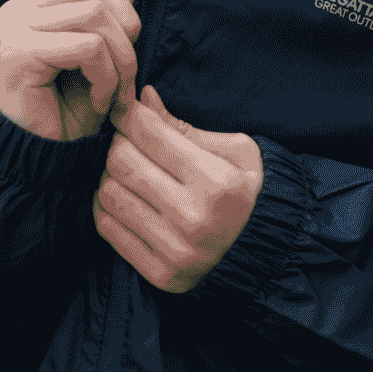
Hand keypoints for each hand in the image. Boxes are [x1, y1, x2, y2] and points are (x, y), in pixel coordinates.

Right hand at [0, 0, 166, 140]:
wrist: (41, 162)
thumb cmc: (71, 115)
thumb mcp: (103, 59)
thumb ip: (113, 17)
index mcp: (40, 5)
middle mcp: (22, 9)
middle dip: (128, 23)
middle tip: (128, 71)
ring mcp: (15, 27)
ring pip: (94, 13)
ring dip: (121, 58)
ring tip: (115, 91)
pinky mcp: (18, 51)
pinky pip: (87, 47)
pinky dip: (106, 76)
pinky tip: (100, 101)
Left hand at [93, 85, 262, 292]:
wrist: (265, 252)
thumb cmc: (248, 192)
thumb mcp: (233, 151)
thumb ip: (183, 127)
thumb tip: (143, 98)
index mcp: (216, 182)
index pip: (149, 133)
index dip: (130, 114)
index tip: (127, 111)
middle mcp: (193, 218)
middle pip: (122, 161)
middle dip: (120, 143)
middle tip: (130, 142)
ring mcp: (174, 250)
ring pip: (109, 193)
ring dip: (111, 176)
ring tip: (131, 172)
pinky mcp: (160, 274)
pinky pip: (107, 228)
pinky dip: (108, 207)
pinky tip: (127, 198)